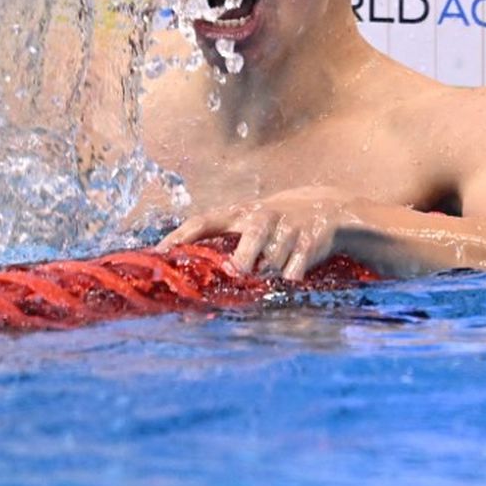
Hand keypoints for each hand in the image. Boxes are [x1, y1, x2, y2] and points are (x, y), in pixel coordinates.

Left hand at [158, 186, 364, 281]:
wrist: (325, 208)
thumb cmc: (271, 225)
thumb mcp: (245, 223)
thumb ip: (220, 244)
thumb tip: (189, 278)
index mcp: (237, 213)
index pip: (203, 221)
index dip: (181, 236)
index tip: (160, 253)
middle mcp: (262, 217)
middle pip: (252, 234)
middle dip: (244, 256)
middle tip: (237, 272)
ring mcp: (288, 228)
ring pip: (274, 259)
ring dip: (268, 272)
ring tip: (268, 274)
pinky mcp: (311, 240)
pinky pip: (296, 268)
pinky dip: (290, 277)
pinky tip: (290, 274)